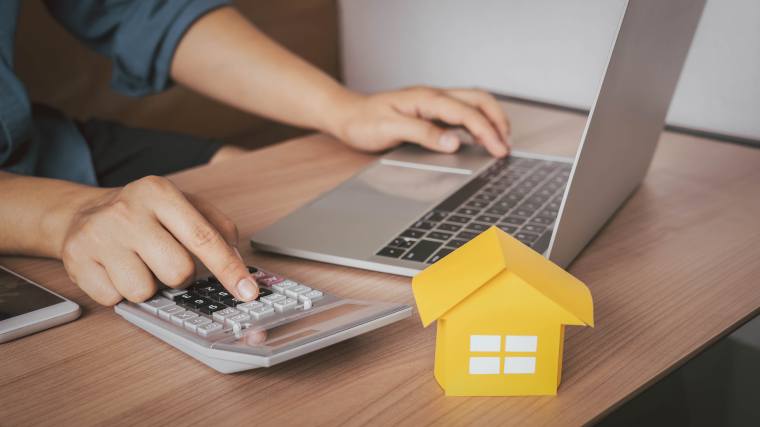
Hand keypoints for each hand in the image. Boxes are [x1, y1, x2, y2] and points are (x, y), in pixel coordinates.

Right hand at [59, 176, 257, 305]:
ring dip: (147, 285)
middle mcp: (127, 211)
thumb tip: (238, 261)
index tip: (248, 291)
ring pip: (144, 291)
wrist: (83, 214)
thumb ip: (218, 228)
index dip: (229, 269)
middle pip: (177, 272)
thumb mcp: (183, 205)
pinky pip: (114, 299)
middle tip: (166, 260)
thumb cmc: (145, 213)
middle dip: (180, 276)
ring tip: (137, 263)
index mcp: (159, 192)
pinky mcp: (76, 260)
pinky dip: (120, 292)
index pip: (204, 238)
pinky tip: (115, 270)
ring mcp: (98, 236)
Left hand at [330, 87, 510, 156]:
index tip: (498, 149)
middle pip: (478, 100)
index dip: (486, 131)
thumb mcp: (390, 130)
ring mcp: (433, 102)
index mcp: (426, 99)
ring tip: (501, 140)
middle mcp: (433, 96)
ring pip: (473, 102)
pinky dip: (478, 122)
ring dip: (491, 119)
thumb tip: (453, 142)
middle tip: (506, 145)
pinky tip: (480, 137)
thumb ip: (423, 134)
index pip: (466, 113)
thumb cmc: (363, 122)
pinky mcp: (431, 110)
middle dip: (497, 121)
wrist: (346, 116)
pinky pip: (462, 111)